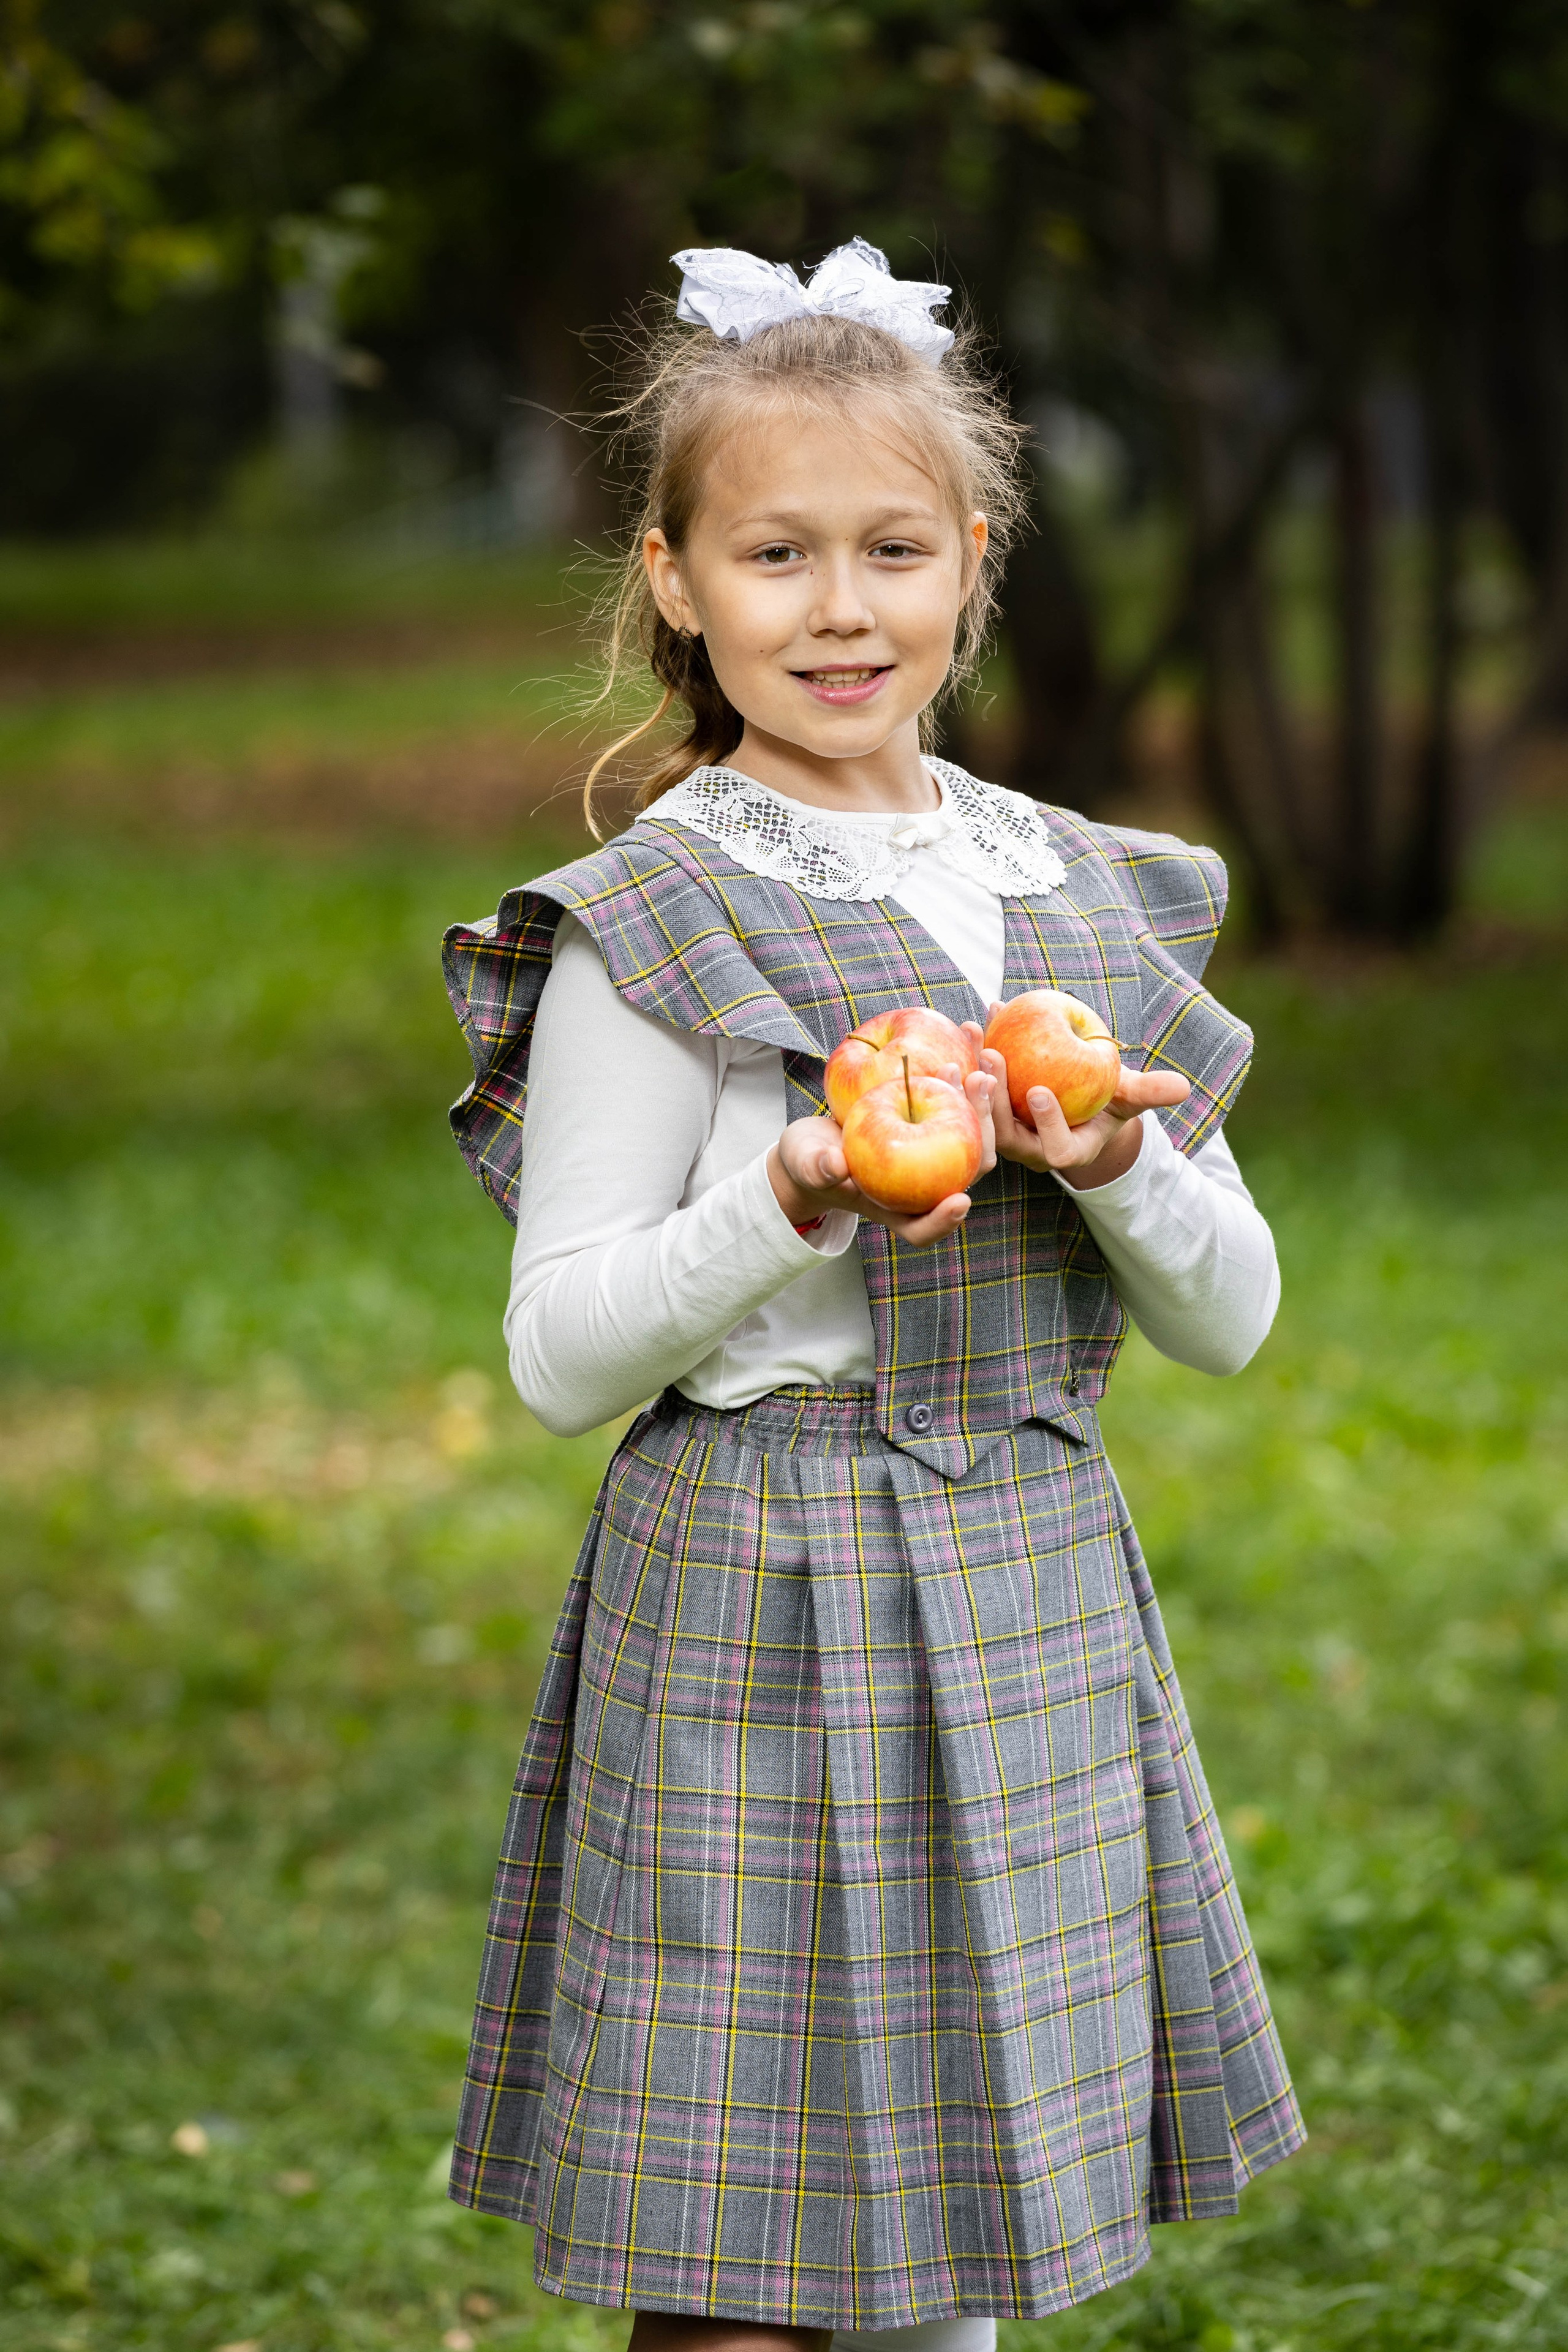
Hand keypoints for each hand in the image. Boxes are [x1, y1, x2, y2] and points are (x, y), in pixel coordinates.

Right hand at [767, 1059, 997, 1248]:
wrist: (819, 1139)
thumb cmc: (810, 1159)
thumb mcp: (807, 1162)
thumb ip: (818, 1166)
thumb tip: (834, 1165)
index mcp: (894, 1208)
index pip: (924, 1226)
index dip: (944, 1220)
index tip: (960, 1202)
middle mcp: (924, 1186)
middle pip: (966, 1173)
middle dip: (981, 1134)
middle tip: (980, 1090)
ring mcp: (935, 1156)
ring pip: (972, 1137)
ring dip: (983, 1101)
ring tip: (981, 1062)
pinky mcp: (937, 1128)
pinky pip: (960, 1104)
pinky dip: (968, 1075)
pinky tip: (969, 1036)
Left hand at [980, 1009, 1189, 1190]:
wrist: (1080, 1099)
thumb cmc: (1109, 1098)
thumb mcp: (1129, 1095)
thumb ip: (1150, 1092)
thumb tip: (1183, 1088)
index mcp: (1068, 1150)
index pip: (1055, 1149)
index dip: (1047, 1124)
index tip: (1038, 1090)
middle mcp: (1032, 1150)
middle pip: (1006, 1136)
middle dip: (995, 1100)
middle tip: (993, 1056)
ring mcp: (1006, 1135)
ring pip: (981, 1116)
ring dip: (975, 1078)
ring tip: (979, 1037)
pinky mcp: (988, 1114)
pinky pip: (974, 1092)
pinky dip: (973, 1059)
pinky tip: (975, 1024)